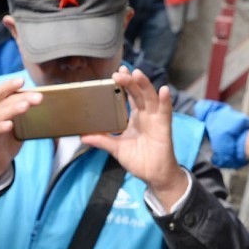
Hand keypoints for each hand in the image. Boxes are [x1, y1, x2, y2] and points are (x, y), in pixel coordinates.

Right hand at [0, 77, 43, 188]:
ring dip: (14, 109)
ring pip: (1, 113)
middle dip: (23, 97)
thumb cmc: (8, 138)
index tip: (22, 80)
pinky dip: (1, 126)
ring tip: (26, 106)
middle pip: (6, 100)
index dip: (11, 85)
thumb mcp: (19, 124)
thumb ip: (28, 115)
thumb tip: (51, 109)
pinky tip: (9, 125)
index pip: (4, 91)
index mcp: (0, 106)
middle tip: (39, 97)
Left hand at [81, 69, 185, 207]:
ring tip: (137, 74)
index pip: (129, 95)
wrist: (153, 175)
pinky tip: (164, 90)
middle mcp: (146, 115)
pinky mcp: (164, 127)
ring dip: (145, 84)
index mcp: (135, 117)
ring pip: (151, 97)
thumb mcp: (116, 148)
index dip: (124, 84)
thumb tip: (82, 136)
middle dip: (130, 81)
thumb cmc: (139, 160)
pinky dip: (165, 100)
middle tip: (119, 72)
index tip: (115, 73)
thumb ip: (102, 140)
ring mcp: (155, 119)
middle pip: (138, 93)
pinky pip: (166, 111)